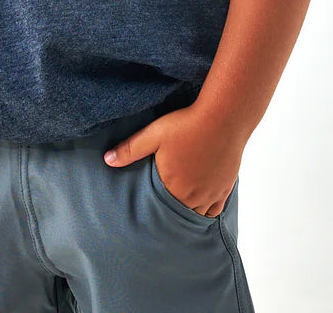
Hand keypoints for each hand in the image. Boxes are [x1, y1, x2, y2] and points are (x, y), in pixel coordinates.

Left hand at [102, 103, 243, 217]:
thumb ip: (130, 149)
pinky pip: (215, 211)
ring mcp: (211, 194)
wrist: (223, 117)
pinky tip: (201, 207)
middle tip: (161, 215)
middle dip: (169, 213)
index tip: (147, 212)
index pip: (159, 209)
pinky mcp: (225, 188)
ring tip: (178, 209)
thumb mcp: (154, 134)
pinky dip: (207, 212)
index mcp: (173, 186)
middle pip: (177, 214)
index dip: (153, 210)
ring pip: (196, 215)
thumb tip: (107, 160)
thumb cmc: (187, 124)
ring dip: (187, 212)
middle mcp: (192, 196)